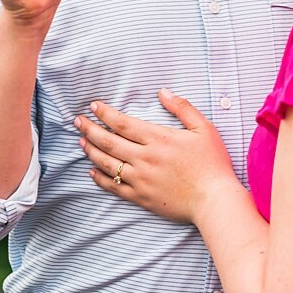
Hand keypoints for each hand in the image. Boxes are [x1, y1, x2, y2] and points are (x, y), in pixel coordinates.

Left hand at [75, 90, 236, 222]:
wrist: (215, 201)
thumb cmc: (213, 164)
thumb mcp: (204, 129)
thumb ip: (183, 108)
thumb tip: (163, 91)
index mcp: (158, 139)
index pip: (123, 123)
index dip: (105, 113)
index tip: (93, 106)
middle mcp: (145, 158)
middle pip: (109, 141)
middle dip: (89, 129)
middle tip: (77, 121)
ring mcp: (141, 179)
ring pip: (107, 163)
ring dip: (91, 151)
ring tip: (81, 142)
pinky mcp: (141, 197)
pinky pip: (114, 187)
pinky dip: (100, 178)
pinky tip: (92, 171)